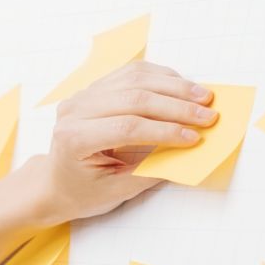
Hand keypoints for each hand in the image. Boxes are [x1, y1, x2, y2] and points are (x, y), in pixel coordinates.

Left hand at [38, 60, 216, 222]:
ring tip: (204, 98)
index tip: (195, 138)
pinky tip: (184, 87)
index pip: (126, 127)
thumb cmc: (84, 191)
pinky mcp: (95, 88)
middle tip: (209, 117)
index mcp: (74, 139)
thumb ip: (151, 169)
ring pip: (134, 79)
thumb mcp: (116, 190)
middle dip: (176, 107)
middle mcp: (74, 111)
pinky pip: (131, 73)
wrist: (56, 182)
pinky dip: (161, 77)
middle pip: (132, 98)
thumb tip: (190, 152)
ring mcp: (83, 96)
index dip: (164, 131)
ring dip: (174, 86)